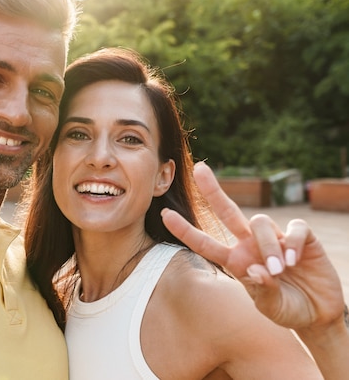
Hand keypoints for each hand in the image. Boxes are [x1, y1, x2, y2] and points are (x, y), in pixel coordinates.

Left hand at [161, 162, 344, 329]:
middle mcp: (250, 244)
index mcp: (235, 261)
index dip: (185, 230)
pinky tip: (295, 260)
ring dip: (267, 246)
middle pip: (227, 211)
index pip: (205, 242)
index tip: (164, 214)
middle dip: (212, 190)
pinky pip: (293, 228)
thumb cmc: (287, 309)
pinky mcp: (301, 237)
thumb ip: (263, 292)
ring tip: (279, 270)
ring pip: (259, 222)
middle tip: (199, 169)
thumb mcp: (271, 307)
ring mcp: (274, 237)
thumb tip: (255, 271)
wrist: (317, 313)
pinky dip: (292, 242)